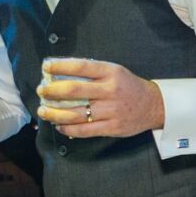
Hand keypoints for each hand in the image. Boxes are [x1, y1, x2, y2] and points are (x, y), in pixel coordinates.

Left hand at [36, 57, 165, 138]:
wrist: (154, 106)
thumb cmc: (128, 87)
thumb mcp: (115, 72)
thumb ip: (92, 72)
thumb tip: (61, 75)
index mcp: (111, 73)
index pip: (81, 67)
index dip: (60, 66)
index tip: (46, 66)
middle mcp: (111, 91)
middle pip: (74, 91)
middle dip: (52, 91)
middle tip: (42, 91)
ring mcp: (112, 111)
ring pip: (76, 113)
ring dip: (55, 113)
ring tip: (43, 111)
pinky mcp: (112, 127)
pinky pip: (85, 130)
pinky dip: (68, 128)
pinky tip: (59, 125)